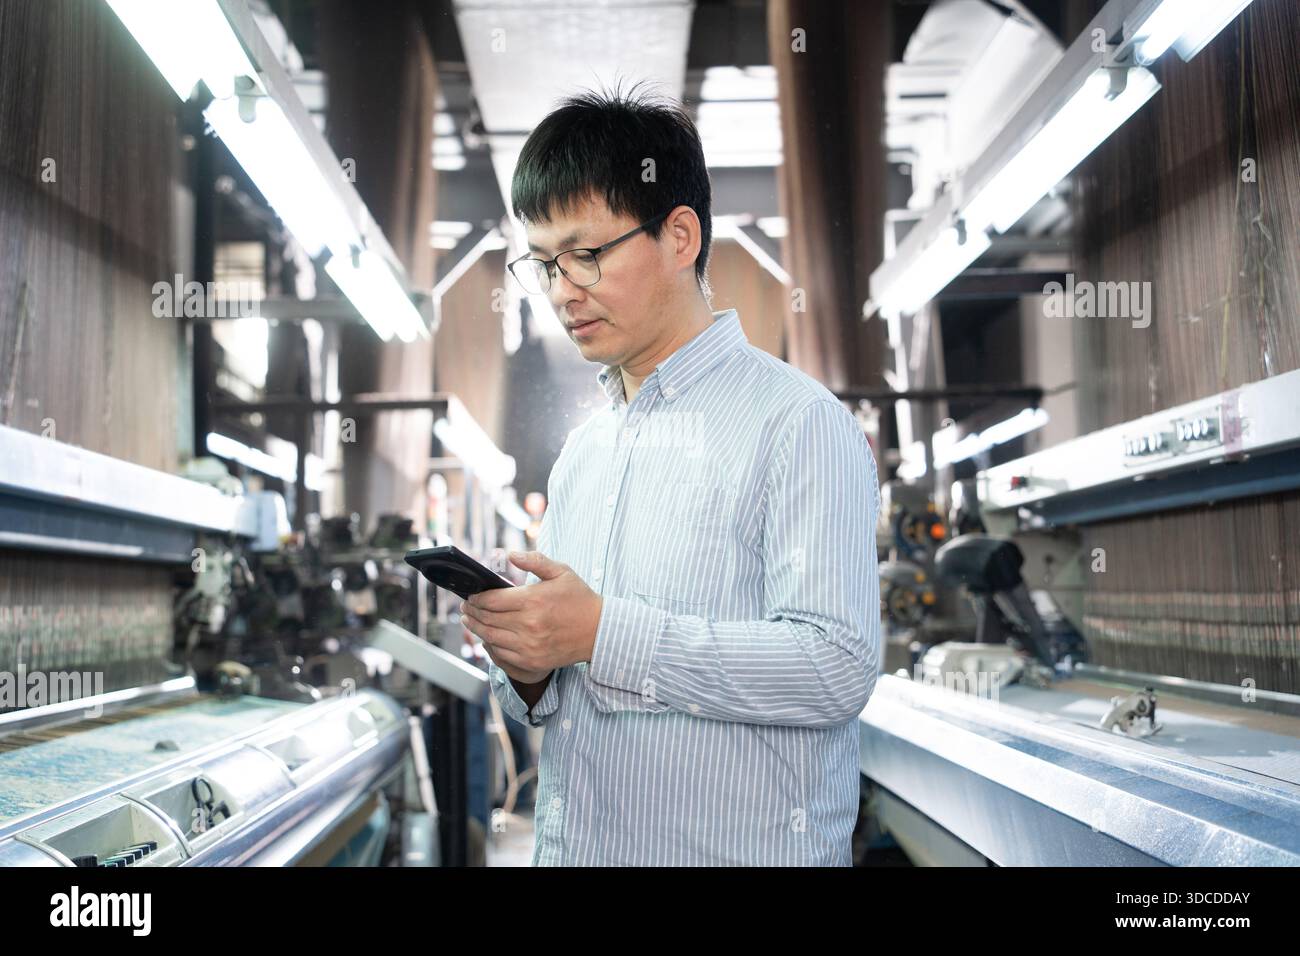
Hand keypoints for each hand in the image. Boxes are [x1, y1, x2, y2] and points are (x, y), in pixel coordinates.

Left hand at [460, 550, 601, 682]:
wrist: (599, 632)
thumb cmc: (580, 599)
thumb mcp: (562, 572)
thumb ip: (535, 560)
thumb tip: (511, 555)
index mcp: (533, 600)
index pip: (492, 600)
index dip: (476, 598)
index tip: (470, 596)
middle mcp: (528, 625)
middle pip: (487, 619)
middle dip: (472, 612)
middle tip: (465, 608)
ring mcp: (529, 646)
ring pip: (490, 637)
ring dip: (476, 628)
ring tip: (470, 621)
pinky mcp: (532, 661)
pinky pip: (502, 654)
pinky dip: (490, 644)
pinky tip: (487, 636)